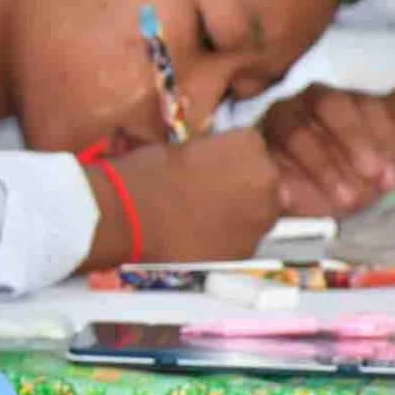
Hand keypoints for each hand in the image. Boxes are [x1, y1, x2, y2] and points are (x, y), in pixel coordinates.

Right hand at [93, 128, 281, 263]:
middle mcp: (266, 180)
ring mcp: (260, 218)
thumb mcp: (179, 145)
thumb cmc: (144, 177)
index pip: (251, 146)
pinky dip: (227, 239)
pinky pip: (243, 241)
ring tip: (199, 217)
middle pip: (265, 181)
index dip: (229, 158)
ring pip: (258, 213)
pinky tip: (198, 235)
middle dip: (242, 186)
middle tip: (205, 193)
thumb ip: (210, 152)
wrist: (128, 218)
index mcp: (248, 144)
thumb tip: (214, 165)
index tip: (211, 166)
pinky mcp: (246, 250)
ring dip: (238, 214)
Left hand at [259, 82, 394, 215]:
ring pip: (368, 104)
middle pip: (332, 106)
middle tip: (372, 177)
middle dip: (353, 142)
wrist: (328, 184)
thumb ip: (280, 188)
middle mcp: (312, 98)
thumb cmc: (301, 186)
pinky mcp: (386, 101)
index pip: (295, 132)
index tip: (343, 197)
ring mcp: (350, 96)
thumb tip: (282, 193)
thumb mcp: (287, 192)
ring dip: (383, 143)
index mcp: (281, 117)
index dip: (321, 165)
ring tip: (388, 181)